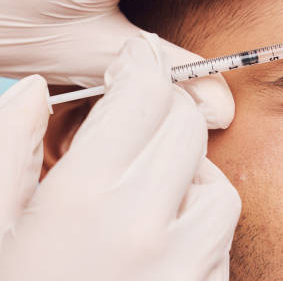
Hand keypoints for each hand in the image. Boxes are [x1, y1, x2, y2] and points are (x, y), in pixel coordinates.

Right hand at [0, 33, 240, 279]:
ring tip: (141, 195)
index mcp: (82, 200)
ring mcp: (186, 264)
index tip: (137, 63)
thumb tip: (36, 88)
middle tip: (137, 126)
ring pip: (215, 181)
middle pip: (188, 128)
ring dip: (186, 173)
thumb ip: (8, 151)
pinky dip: (198, 219)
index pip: (146, 96)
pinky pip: (220, 235)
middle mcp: (145, 226)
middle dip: (166, 114)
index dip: (144, 68)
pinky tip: (158, 238)